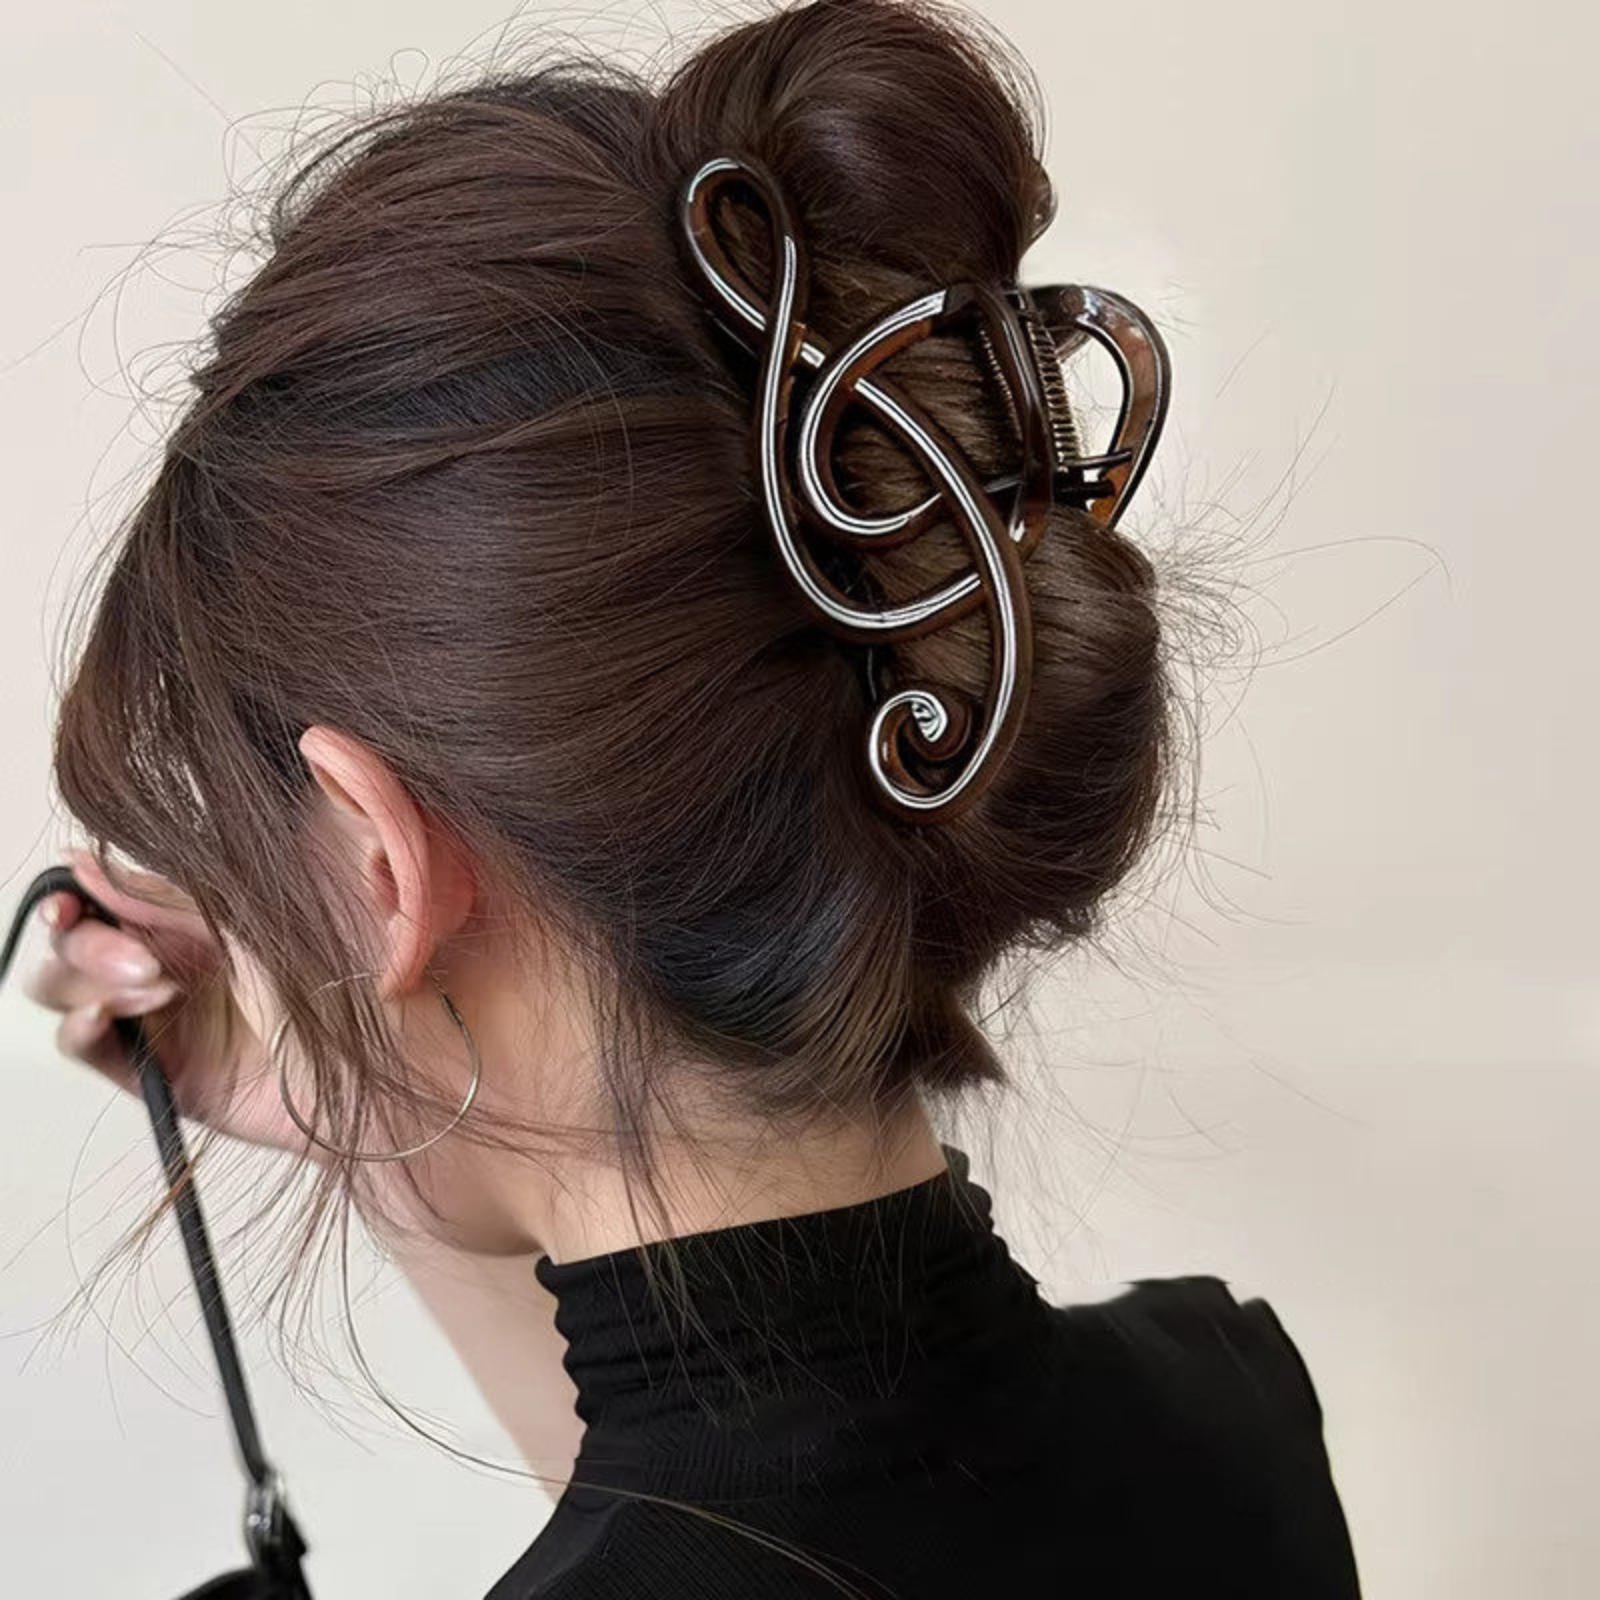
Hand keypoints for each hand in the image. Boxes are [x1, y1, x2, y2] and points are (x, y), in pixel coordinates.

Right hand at [23, 848, 309, 1154]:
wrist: (361, 1075)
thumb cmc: (327, 992)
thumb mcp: (248, 931)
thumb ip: (166, 901)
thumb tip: (83, 863)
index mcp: (186, 923)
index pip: (98, 899)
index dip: (71, 899)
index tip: (69, 907)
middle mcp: (162, 964)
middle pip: (73, 945)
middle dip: (91, 947)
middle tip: (149, 964)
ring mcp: (154, 1019)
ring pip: (67, 991)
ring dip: (94, 984)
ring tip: (161, 992)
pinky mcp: (153, 1072)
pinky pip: (87, 1046)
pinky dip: (79, 1028)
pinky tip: (102, 1019)